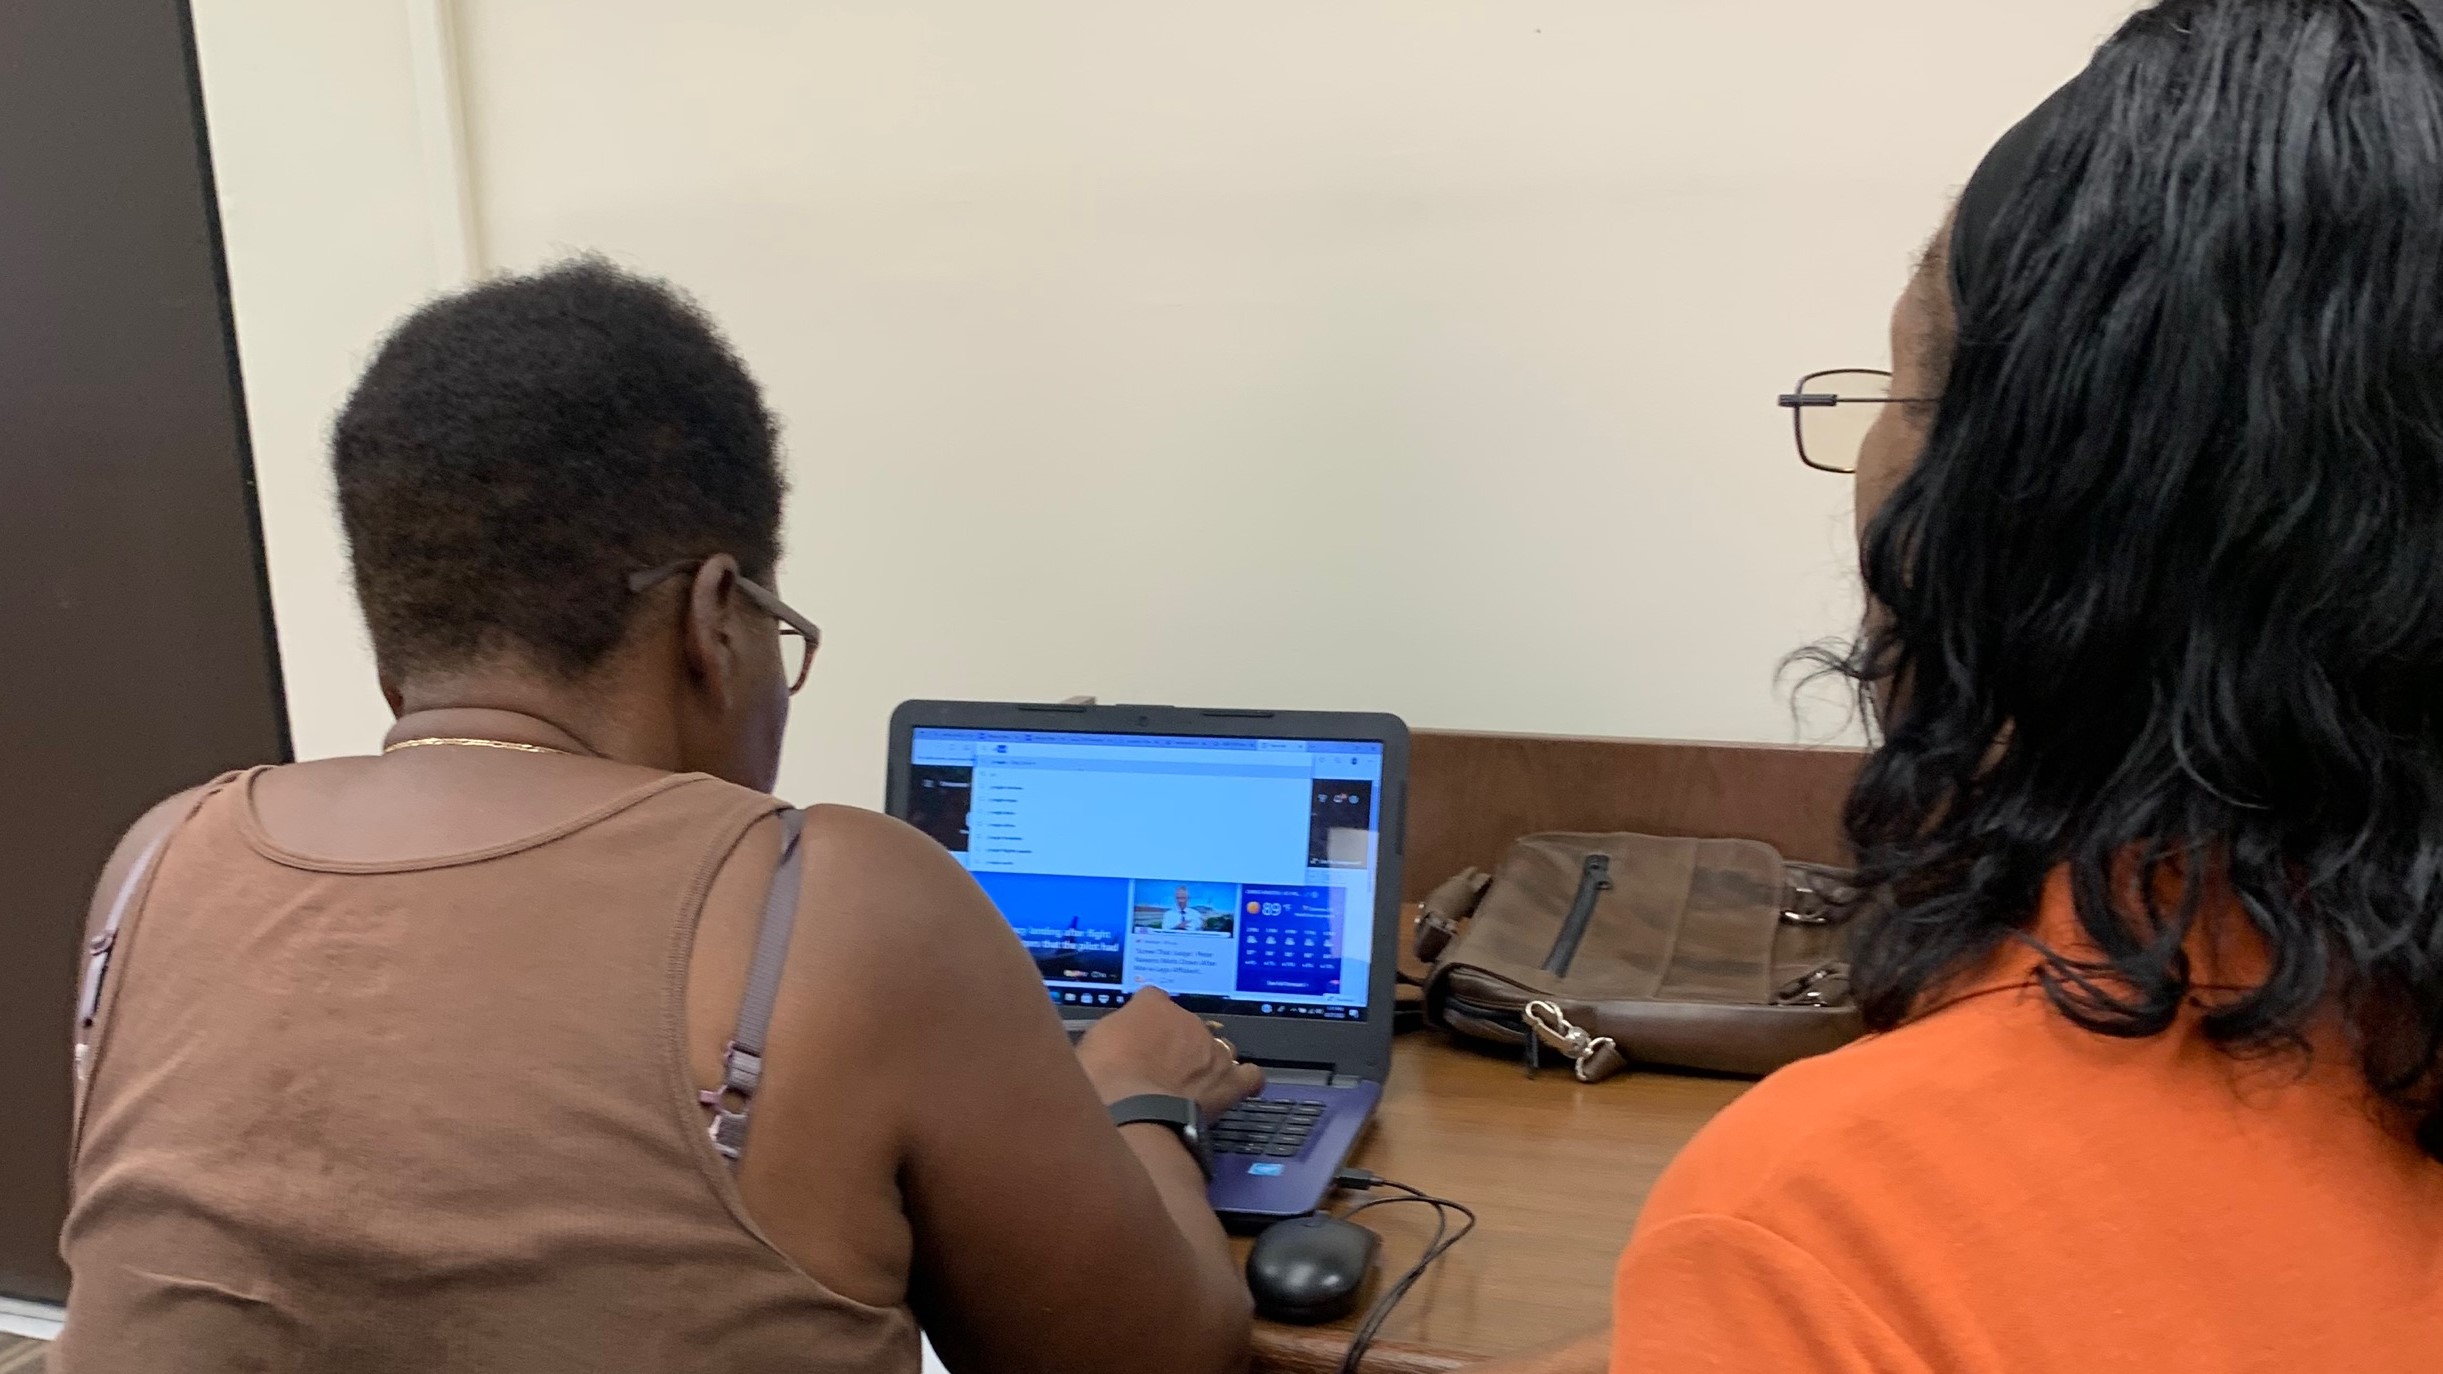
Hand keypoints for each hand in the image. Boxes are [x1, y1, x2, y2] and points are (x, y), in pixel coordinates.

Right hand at [1076, 987, 1264, 1119]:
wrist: (1132, 1113)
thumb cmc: (1101, 1080)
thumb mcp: (1090, 1044)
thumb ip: (1111, 1034)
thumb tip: (1113, 1042)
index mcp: (1152, 1006)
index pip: (1154, 1000)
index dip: (1148, 1022)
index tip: (1139, 1041)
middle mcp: (1188, 1021)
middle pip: (1188, 1027)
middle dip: (1178, 1046)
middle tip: (1159, 1072)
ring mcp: (1213, 1051)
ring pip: (1218, 1048)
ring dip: (1208, 1063)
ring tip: (1191, 1085)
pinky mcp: (1229, 1082)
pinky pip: (1250, 1076)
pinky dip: (1245, 1081)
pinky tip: (1237, 1088)